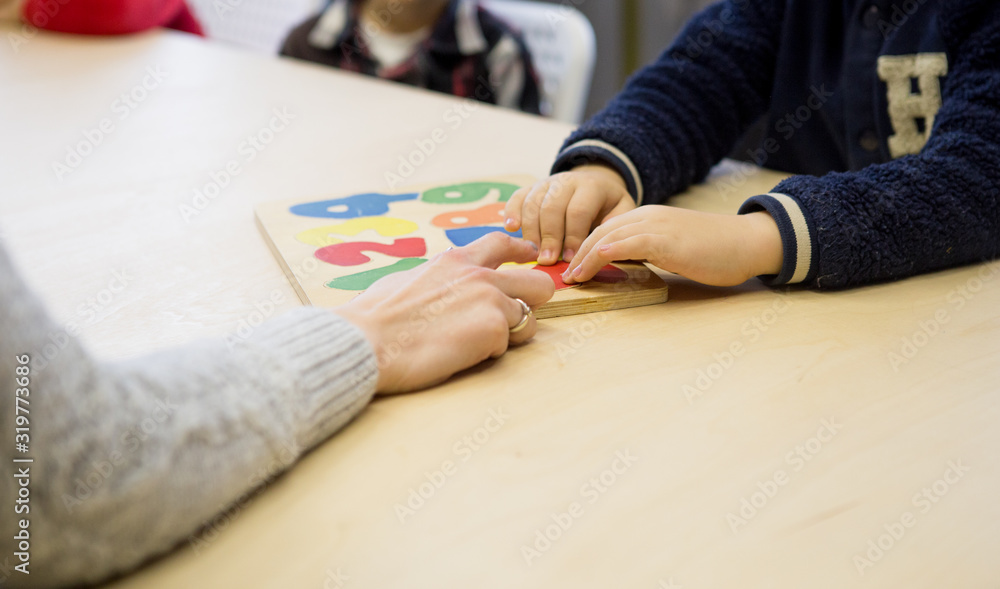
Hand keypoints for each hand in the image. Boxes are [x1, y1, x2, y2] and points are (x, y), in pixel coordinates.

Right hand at [334, 233, 554, 393]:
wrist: (367, 341)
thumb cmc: (375, 317)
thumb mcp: (409, 280)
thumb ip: (438, 278)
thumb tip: (439, 285)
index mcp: (456, 260)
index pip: (503, 243)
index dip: (523, 252)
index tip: (532, 258)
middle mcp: (480, 275)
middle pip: (538, 281)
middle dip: (533, 300)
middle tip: (517, 317)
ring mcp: (490, 300)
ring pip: (528, 319)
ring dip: (509, 334)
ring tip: (475, 344)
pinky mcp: (493, 329)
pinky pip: (508, 345)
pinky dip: (490, 353)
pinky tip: (461, 354)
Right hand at [503, 165, 635, 265]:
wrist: (596, 183)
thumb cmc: (609, 206)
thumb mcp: (622, 213)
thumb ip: (614, 228)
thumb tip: (603, 251)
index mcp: (591, 186)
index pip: (578, 211)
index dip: (573, 236)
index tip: (570, 259)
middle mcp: (566, 181)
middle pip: (552, 207)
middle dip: (549, 237)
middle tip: (548, 261)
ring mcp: (546, 183)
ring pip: (533, 204)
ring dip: (531, 231)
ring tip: (532, 254)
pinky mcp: (531, 188)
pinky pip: (518, 197)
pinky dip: (512, 211)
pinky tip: (511, 228)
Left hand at [563, 206, 783, 286]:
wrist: (748, 242)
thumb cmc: (715, 250)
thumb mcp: (672, 248)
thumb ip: (647, 251)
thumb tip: (622, 265)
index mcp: (648, 217)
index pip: (606, 229)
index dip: (584, 248)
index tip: (571, 267)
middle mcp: (648, 216)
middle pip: (599, 231)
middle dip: (577, 253)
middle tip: (563, 275)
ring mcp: (656, 226)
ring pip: (608, 236)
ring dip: (585, 258)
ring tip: (572, 278)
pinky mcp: (665, 240)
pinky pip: (628, 243)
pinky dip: (605, 253)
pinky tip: (592, 264)